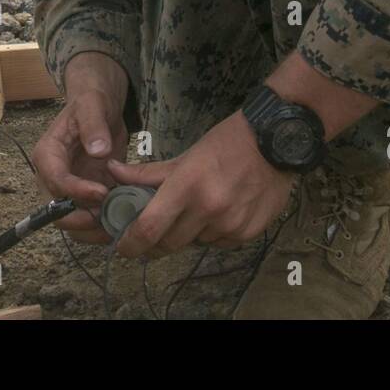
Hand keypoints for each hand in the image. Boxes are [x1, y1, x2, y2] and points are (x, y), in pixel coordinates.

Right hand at [33, 52, 129, 243]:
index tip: (102, 192)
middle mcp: (53, 176)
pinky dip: (104, 224)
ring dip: (92, 228)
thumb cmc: (91, 100)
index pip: (55, 181)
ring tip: (118, 224)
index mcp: (48, 154)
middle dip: (81, 219)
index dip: (76, 191)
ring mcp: (69, 188)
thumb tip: (97, 150)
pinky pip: (90, 216)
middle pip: (57, 211)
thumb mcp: (93, 104)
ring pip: (72, 221)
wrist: (101, 105)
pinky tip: (124, 220)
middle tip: (109, 217)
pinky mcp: (86, 194)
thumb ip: (93, 125)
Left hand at [106, 111, 292, 257]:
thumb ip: (147, 173)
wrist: (276, 141)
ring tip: (198, 210)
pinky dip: (213, 234)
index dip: (131, 243)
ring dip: (189, 234)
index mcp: (187, 186)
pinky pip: (219, 243)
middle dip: (155, 244)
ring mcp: (230, 224)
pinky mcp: (248, 233)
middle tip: (151, 236)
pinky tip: (221, 212)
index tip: (123, 247)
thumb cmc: (226, 143)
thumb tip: (113, 172)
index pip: (149, 227)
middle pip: (169, 243)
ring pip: (196, 243)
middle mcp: (208, 209)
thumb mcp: (185, 155)